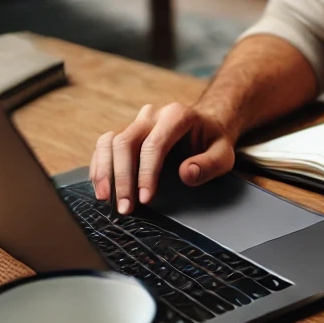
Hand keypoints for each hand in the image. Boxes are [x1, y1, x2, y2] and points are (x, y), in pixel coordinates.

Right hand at [89, 102, 235, 213]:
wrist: (207, 126)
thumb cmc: (213, 141)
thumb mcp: (224, 154)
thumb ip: (209, 164)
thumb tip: (187, 174)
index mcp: (177, 115)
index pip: (154, 144)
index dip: (146, 173)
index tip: (144, 198)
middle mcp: (153, 115)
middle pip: (125, 142)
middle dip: (122, 177)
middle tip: (125, 207)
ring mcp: (137, 122)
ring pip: (109, 141)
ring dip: (104, 171)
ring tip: (105, 198)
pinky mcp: (127, 131)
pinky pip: (105, 145)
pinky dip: (99, 165)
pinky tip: (101, 187)